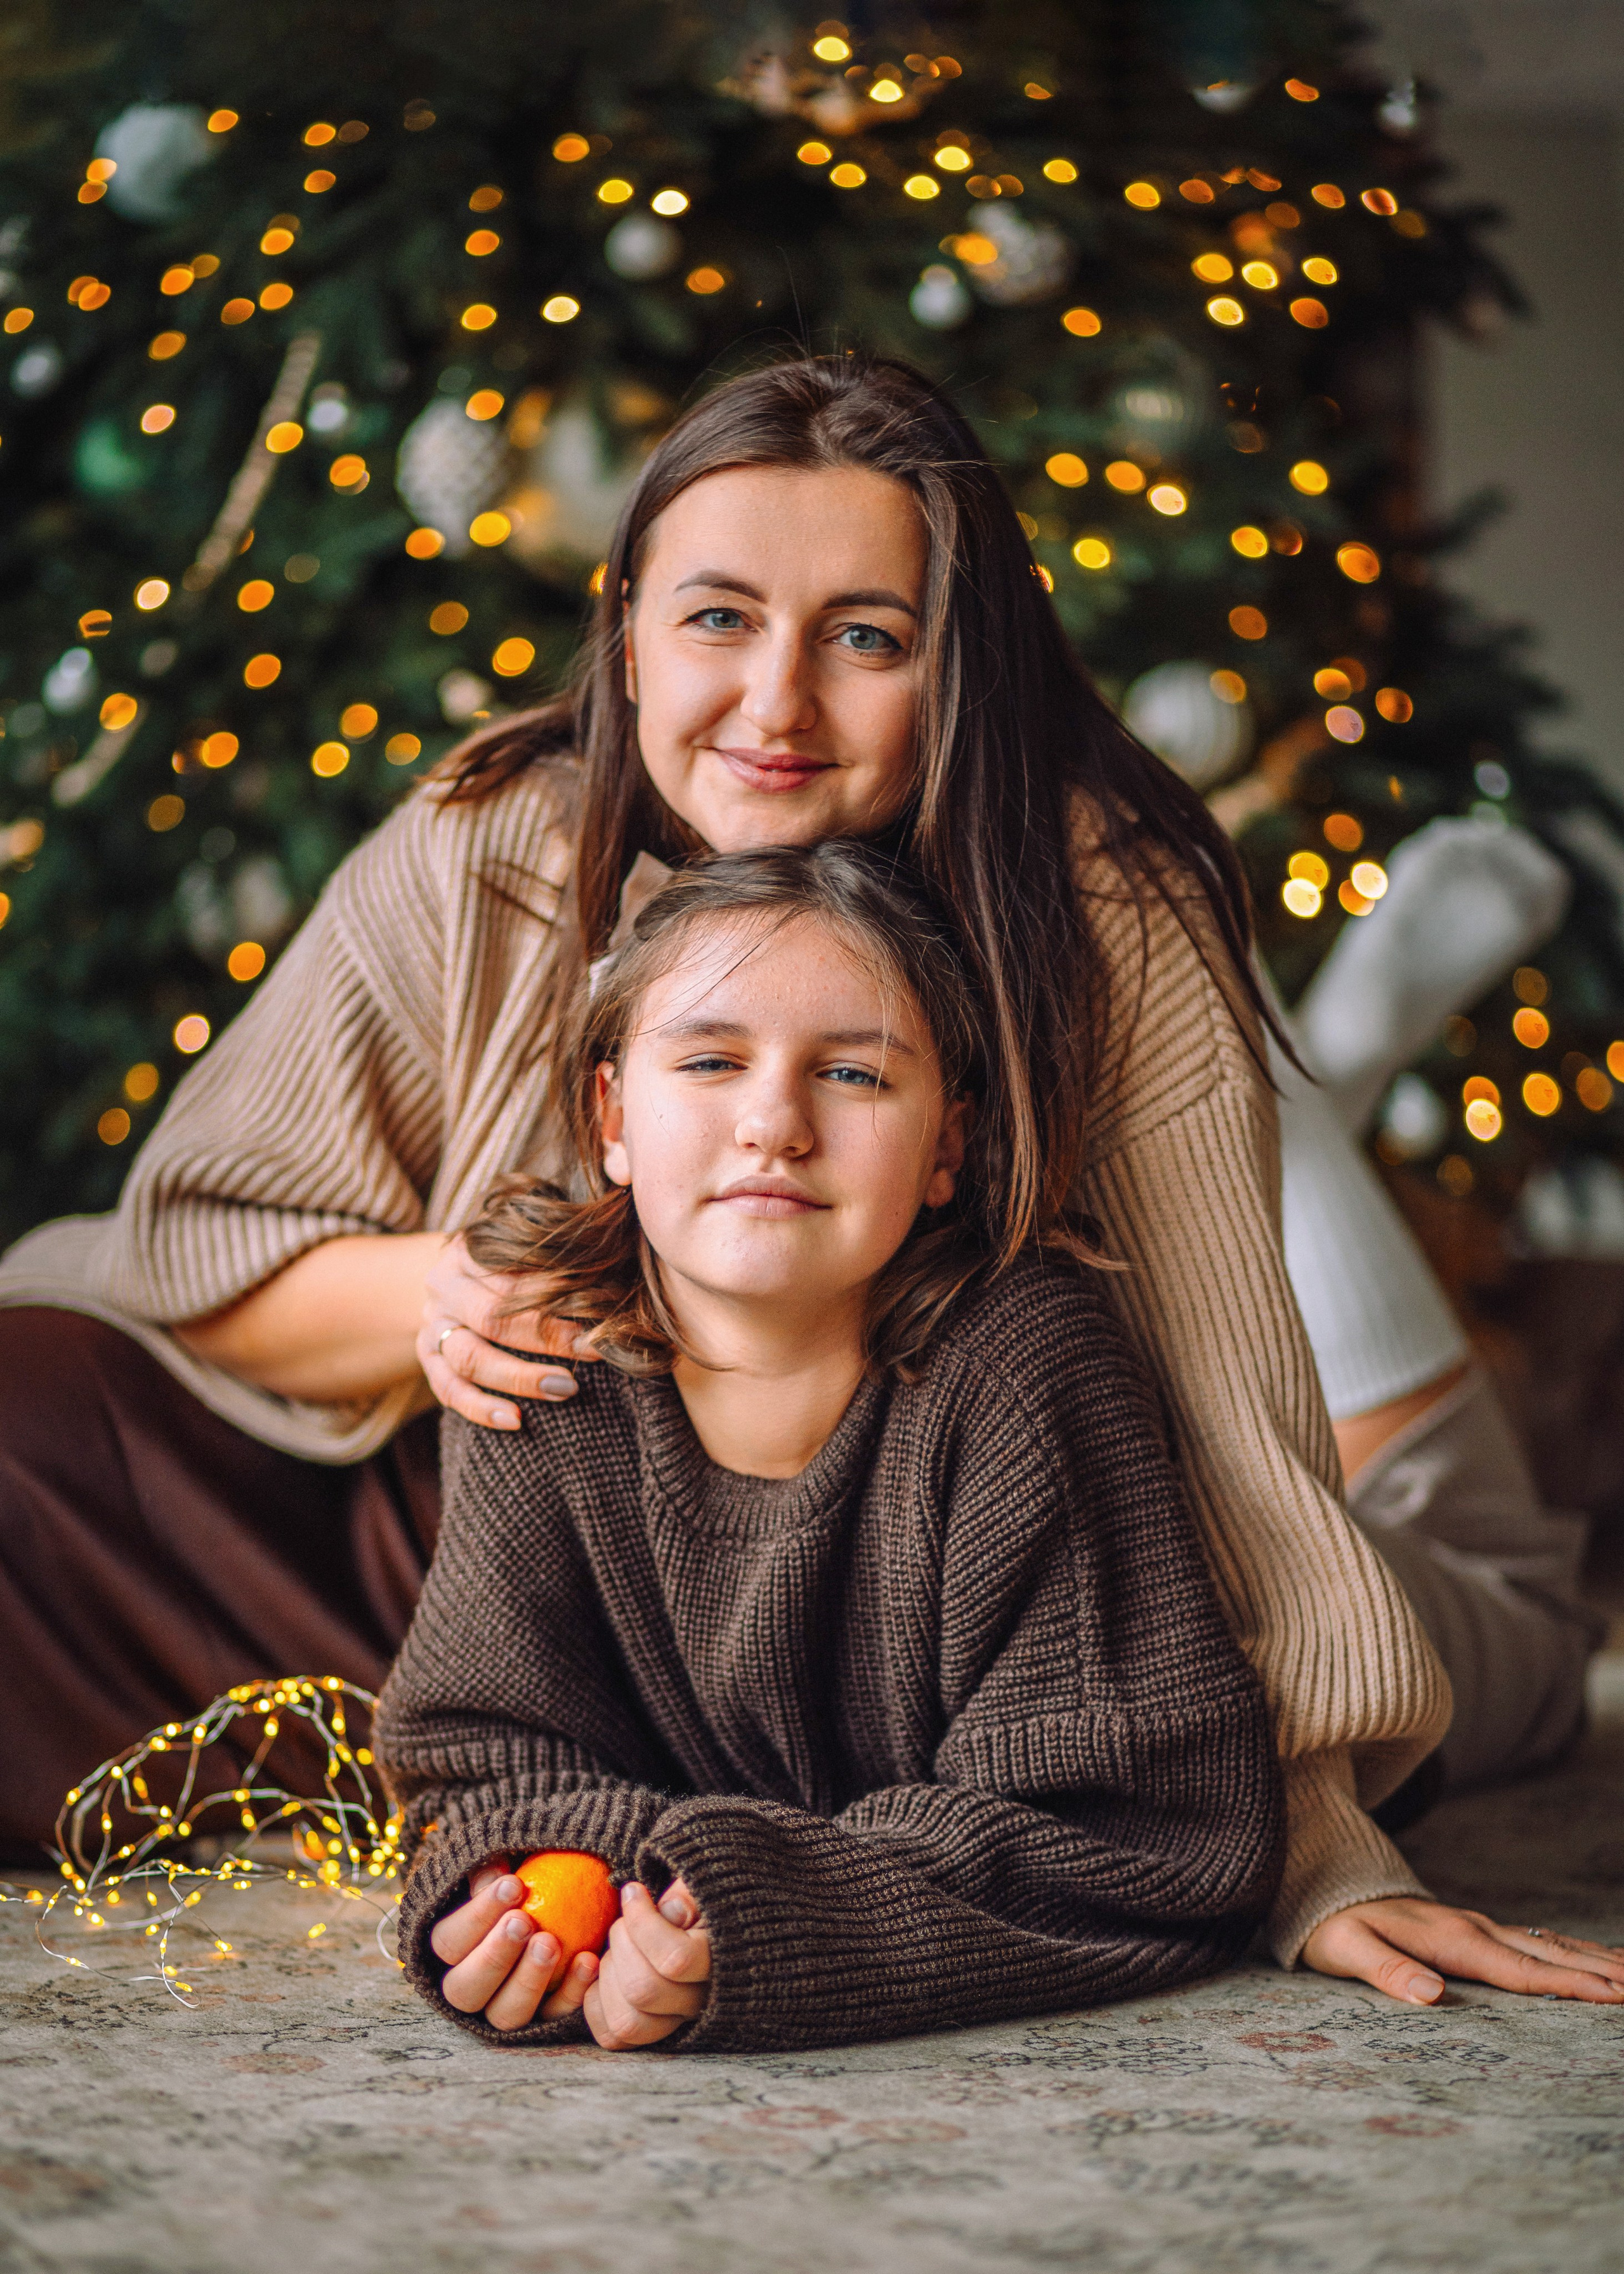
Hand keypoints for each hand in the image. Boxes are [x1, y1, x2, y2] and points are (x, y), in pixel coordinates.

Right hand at [418, 1232, 593, 1428]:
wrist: (456, 1281)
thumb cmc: (509, 1266)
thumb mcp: (525, 1250)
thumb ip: (558, 1257)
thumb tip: (613, 1286)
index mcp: (469, 1250)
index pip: (513, 1274)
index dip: (559, 1293)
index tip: (603, 1311)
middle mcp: (443, 1287)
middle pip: (491, 1318)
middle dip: (546, 1338)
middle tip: (591, 1352)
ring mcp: (432, 1326)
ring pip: (469, 1358)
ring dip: (519, 1377)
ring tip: (565, 1388)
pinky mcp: (428, 1360)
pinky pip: (449, 1391)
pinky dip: (481, 1408)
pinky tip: (515, 1421)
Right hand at [430, 1858, 599, 2030]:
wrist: (568, 1901)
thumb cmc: (526, 1879)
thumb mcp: (506, 1867)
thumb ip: (492, 1868)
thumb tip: (491, 1869)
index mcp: (452, 1949)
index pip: (448, 1941)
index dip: (477, 1916)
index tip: (514, 1885)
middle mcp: (471, 1987)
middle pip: (464, 1990)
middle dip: (493, 1956)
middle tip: (525, 1922)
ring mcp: (506, 2007)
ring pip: (505, 2015)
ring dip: (528, 1981)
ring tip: (552, 1943)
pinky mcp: (544, 2021)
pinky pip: (555, 2016)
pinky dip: (572, 1992)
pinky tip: (589, 1960)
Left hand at [582, 1878, 710, 2049]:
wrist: (694, 1929)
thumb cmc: (694, 1904)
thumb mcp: (700, 1889)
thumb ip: (691, 1896)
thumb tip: (672, 1910)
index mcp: (719, 1963)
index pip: (676, 1959)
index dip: (642, 1923)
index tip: (633, 1892)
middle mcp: (698, 2003)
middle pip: (643, 1990)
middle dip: (621, 1944)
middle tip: (623, 1920)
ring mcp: (671, 2024)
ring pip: (625, 2022)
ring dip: (607, 1977)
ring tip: (615, 1949)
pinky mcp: (645, 2033)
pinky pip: (611, 2036)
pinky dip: (595, 2002)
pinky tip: (601, 1973)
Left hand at [1303, 1896, 1623, 2005]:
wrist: (1324, 1887)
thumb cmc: (1333, 1926)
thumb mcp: (1346, 1949)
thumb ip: (1386, 1971)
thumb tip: (1430, 1995)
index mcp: (1452, 1939)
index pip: (1521, 1970)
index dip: (1569, 1985)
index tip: (1614, 1997)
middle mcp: (1474, 1928)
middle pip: (1550, 1954)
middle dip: (1602, 1972)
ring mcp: (1477, 1926)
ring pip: (1549, 1945)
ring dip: (1596, 1959)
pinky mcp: (1474, 1929)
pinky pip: (1535, 1942)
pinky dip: (1572, 1952)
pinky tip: (1593, 1961)